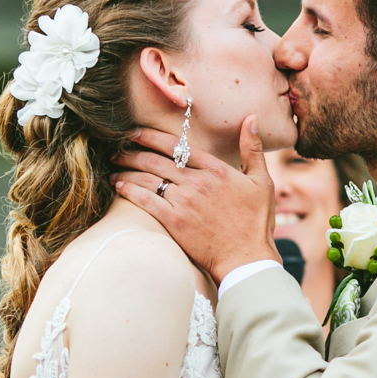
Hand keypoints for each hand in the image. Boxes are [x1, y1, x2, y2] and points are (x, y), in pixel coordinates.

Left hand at [114, 116, 279, 281]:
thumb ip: (253, 149)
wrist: (246, 258)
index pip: (176, 145)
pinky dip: (129, 190)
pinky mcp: (174, 222)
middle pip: (156, 159)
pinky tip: (118, 185)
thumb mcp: (262, 181)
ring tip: (114, 165)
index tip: (135, 132)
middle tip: (117, 148)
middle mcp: (196, 182)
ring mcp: (184, 202)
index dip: (150, 136)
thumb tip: (251, 119)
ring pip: (147, 178)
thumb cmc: (256, 221)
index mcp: (215, 169)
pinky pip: (145, 201)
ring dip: (126, 169)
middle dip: (132, 151)